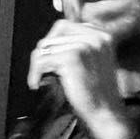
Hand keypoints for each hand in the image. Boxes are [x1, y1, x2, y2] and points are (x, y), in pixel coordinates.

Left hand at [28, 19, 132, 138]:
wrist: (105, 112)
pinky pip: (41, 59)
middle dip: (43, 53)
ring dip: (37, 65)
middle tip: (43, 70)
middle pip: (52, 35)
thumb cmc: (96, 91)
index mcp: (102, 35)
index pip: (64, 26)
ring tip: (42, 79)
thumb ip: (78, 44)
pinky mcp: (72, 56)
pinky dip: (34, 73)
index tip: (50, 60)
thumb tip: (49, 39)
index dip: (53, 43)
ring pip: (44, 47)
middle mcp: (96, 36)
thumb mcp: (94, 60)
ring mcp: (85, 45)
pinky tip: (38, 84)